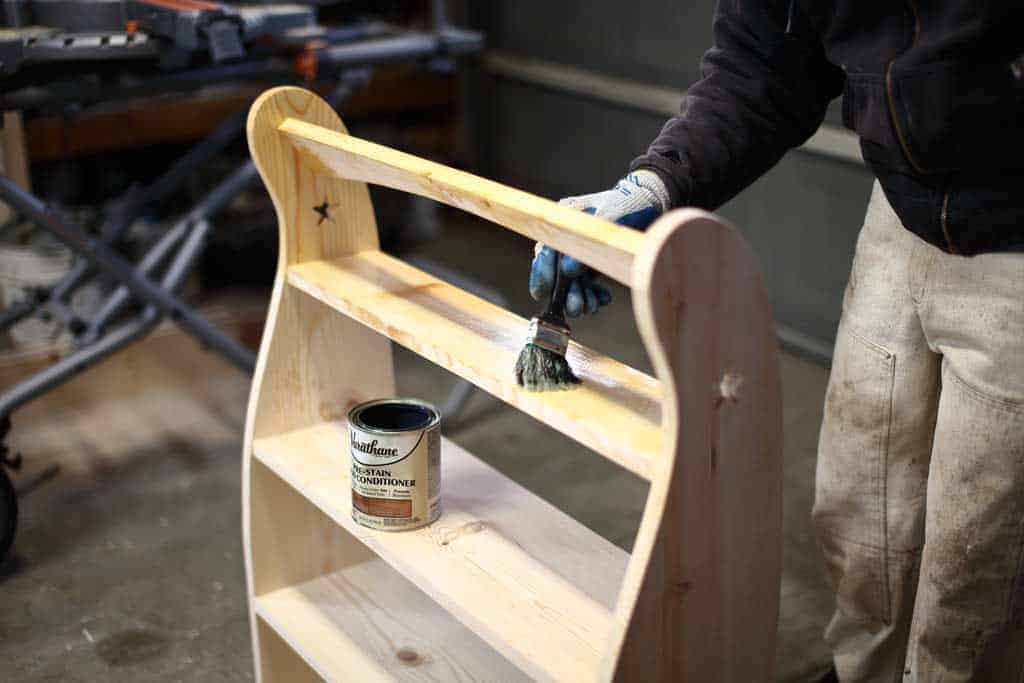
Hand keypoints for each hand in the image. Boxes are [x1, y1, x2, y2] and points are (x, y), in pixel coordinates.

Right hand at [529, 170, 669, 315]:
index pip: (545, 250)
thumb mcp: (610, 217)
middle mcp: (569, 238)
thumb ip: (588, 241)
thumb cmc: (629, 203)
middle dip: (565, 292)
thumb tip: (566, 270)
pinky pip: (588, 283)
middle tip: (576, 308)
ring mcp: (581, 251)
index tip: (543, 294)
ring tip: (592, 307)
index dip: (541, 273)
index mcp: (564, 222)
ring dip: (580, 296)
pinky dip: (594, 294)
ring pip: (572, 281)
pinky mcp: (594, 260)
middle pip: (557, 270)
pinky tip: (603, 299)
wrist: (650, 203)